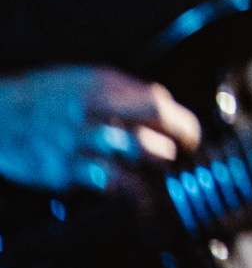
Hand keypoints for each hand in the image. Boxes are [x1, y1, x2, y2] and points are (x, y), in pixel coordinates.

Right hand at [0, 65, 202, 192]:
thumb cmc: (45, 96)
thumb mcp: (87, 79)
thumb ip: (125, 93)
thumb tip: (164, 110)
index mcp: (102, 86)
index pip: (157, 104)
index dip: (182, 124)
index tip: (191, 135)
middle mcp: (91, 113)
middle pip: (149, 134)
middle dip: (172, 149)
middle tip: (178, 156)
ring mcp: (76, 144)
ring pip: (132, 158)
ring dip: (152, 167)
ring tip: (156, 170)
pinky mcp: (62, 170)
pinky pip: (106, 182)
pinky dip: (125, 187)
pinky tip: (129, 188)